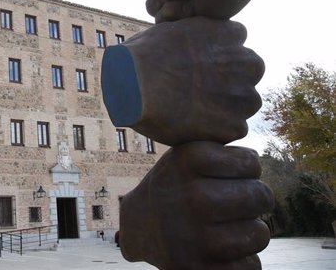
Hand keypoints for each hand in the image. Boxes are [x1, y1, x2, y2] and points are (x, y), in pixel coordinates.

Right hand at [101, 17, 263, 145]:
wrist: (133, 85)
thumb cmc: (143, 55)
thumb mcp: (172, 28)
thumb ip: (193, 33)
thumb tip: (188, 42)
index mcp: (231, 34)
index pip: (236, 44)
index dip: (216, 56)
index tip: (198, 64)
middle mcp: (247, 62)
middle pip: (247, 73)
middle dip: (228, 81)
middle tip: (196, 89)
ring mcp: (243, 95)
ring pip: (243, 104)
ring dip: (224, 106)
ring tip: (192, 108)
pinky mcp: (234, 125)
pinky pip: (232, 129)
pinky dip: (215, 130)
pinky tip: (190, 124)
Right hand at [119, 142, 272, 269]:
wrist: (139, 226)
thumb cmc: (177, 185)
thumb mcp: (186, 153)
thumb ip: (220, 144)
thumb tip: (255, 159)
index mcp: (186, 161)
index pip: (250, 163)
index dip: (246, 169)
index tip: (227, 175)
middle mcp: (191, 197)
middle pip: (260, 196)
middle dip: (254, 199)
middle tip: (233, 202)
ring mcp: (194, 237)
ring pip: (259, 234)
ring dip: (248, 232)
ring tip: (224, 227)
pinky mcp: (198, 269)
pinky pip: (250, 266)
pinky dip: (241, 260)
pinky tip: (220, 250)